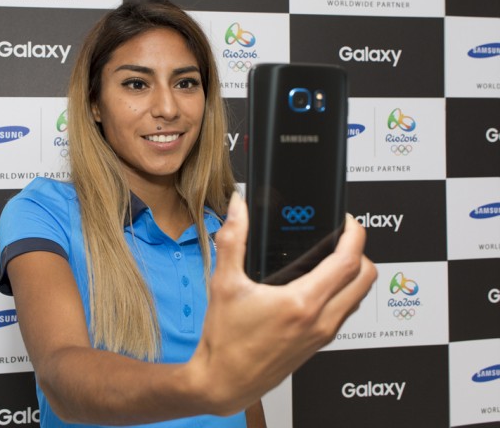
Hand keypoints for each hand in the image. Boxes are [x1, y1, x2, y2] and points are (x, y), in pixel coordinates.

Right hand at [187, 192, 376, 415]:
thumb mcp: (224, 283)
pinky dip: (343, 293)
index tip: (347, 221)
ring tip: (331, 258)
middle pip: (366, 278)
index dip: (354, 234)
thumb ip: (233, 239)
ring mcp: (322, 335)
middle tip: (342, 237)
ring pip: (359, 297)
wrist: (223, 381)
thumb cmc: (225, 340)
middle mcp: (320, 321)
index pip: (349, 262)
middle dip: (360, 251)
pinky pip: (345, 312)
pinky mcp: (318, 345)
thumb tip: (239, 208)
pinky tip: (318, 286)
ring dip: (355, 274)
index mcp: (301, 303)